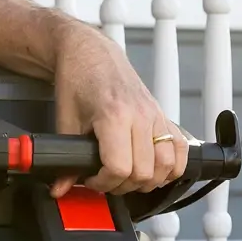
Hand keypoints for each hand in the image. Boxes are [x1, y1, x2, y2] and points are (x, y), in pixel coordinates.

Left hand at [50, 19, 189, 194]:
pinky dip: (172, 166)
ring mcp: (156, 115)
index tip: (92, 179)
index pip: (120, 167)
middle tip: (106, 178)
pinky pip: (181, 149)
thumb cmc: (78, 79)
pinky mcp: (163, 115)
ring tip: (128, 176)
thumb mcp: (65, 121)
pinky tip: (154, 169)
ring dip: (148, 180)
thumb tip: (60, 187)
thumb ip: (65, 158)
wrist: (90, 53)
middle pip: (144, 172)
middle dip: (123, 184)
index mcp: (115, 115)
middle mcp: (141, 115)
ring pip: (167, 165)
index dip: (103, 182)